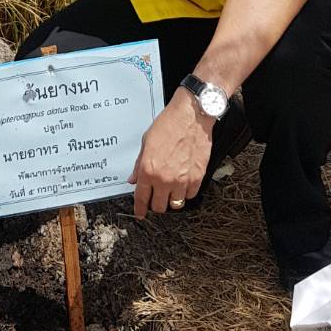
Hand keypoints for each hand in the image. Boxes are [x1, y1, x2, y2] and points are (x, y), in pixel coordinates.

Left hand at [128, 89, 212, 217]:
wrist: (191, 116)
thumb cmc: (169, 124)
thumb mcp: (146, 141)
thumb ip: (138, 164)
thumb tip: (133, 178)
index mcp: (148, 170)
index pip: (141, 198)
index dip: (139, 209)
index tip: (140, 213)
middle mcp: (164, 178)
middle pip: (158, 206)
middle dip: (155, 204)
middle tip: (155, 198)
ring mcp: (182, 180)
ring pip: (175, 205)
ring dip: (171, 200)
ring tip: (170, 191)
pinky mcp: (197, 177)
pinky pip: (190, 196)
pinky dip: (186, 193)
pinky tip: (183, 184)